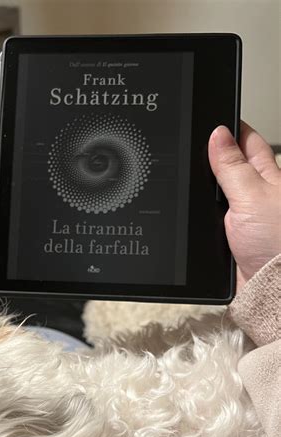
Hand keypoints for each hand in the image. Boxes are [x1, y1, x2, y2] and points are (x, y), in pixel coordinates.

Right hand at [208, 121, 279, 292]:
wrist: (271, 288)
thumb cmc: (278, 243)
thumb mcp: (251, 195)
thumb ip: (232, 166)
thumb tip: (218, 134)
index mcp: (269, 176)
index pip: (247, 142)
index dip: (229, 130)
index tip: (208, 121)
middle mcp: (255, 195)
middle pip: (227, 167)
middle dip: (209, 161)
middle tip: (192, 153)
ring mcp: (241, 217)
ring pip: (214, 195)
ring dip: (202, 194)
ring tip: (192, 188)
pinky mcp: (228, 239)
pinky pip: (207, 221)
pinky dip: (199, 218)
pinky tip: (192, 215)